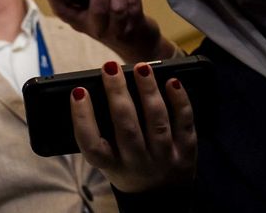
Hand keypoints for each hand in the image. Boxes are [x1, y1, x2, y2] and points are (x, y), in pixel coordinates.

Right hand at [42, 0, 176, 62]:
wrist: (137, 45)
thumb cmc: (110, 22)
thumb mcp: (92, 13)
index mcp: (81, 22)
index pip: (63, 13)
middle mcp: (98, 29)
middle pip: (98, 9)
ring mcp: (118, 30)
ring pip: (119, 6)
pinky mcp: (136, 26)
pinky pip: (135, 4)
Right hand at [72, 61, 196, 193]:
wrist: (158, 197)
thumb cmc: (124, 166)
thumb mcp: (106, 157)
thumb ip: (98, 131)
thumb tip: (86, 90)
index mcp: (111, 165)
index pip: (91, 144)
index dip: (82, 117)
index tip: (78, 92)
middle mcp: (137, 163)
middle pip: (126, 128)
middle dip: (117, 94)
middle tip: (109, 68)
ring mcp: (164, 158)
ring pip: (157, 123)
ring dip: (148, 93)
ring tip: (141, 68)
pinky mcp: (187, 152)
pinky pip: (185, 124)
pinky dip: (180, 102)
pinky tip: (172, 81)